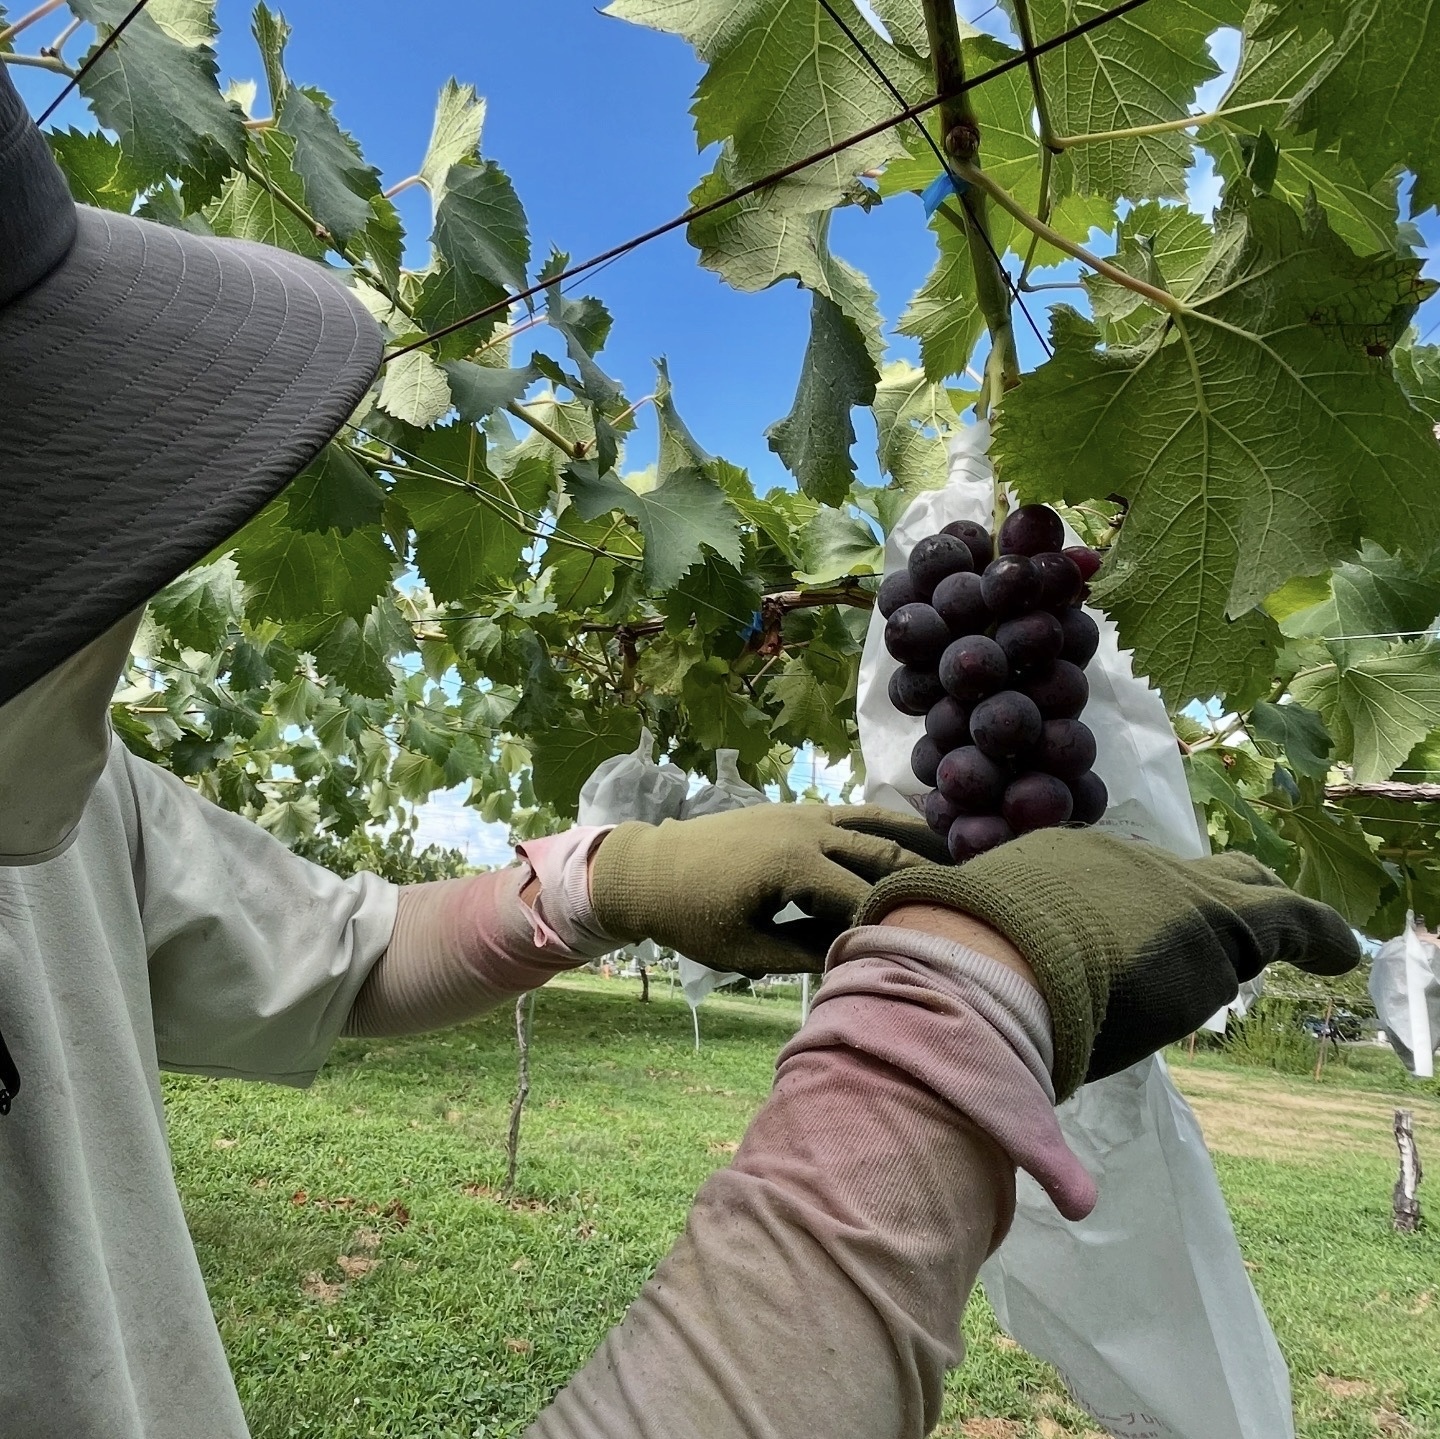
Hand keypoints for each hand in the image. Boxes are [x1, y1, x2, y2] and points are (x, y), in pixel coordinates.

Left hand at [588, 804, 949, 973]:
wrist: (650, 868)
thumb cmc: (691, 917)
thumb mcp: (745, 951)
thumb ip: (804, 955)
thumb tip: (857, 961)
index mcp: (792, 866)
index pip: (862, 898)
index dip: (893, 925)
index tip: (927, 948)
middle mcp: (806, 830)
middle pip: (881, 854)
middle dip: (923, 879)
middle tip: (969, 903)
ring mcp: (803, 814)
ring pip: (875, 821)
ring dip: (917, 840)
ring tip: (959, 859)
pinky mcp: (797, 810)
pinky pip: (854, 813)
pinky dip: (888, 823)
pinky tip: (915, 837)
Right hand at [856, 831, 1359, 1099]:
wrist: (973, 970)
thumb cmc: (939, 981)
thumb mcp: (940, 975)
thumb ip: (934, 988)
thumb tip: (878, 1021)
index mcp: (1044, 871)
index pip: (1101, 883)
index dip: (1121, 910)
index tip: (1128, 938)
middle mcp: (1107, 863)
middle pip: (1171, 871)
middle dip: (1198, 893)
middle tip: (1218, 913)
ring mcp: (1163, 885)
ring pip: (1234, 887)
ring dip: (1259, 913)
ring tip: (1290, 930)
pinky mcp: (1216, 920)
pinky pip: (1291, 918)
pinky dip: (1319, 934)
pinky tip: (1341, 953)